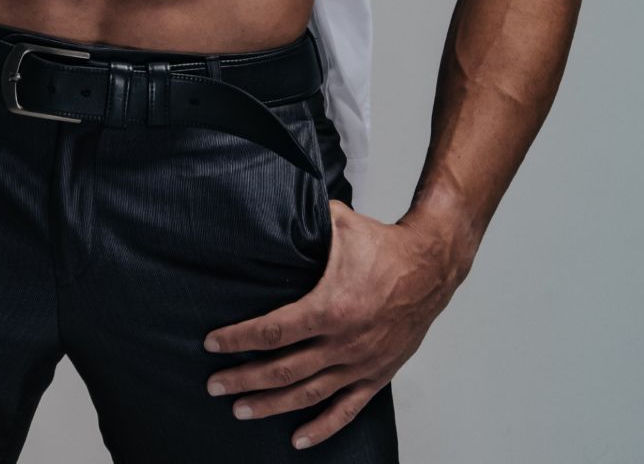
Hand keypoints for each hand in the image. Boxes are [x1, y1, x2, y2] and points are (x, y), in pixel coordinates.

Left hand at [202, 202, 462, 449]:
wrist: (431, 267)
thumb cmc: (382, 244)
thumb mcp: (338, 225)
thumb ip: (304, 223)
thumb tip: (269, 204)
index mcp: (330, 307)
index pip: (273, 331)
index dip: (238, 339)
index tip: (212, 343)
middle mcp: (344, 342)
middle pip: (283, 369)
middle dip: (244, 378)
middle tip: (214, 385)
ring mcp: (361, 363)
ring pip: (309, 394)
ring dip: (272, 405)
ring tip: (240, 410)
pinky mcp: (377, 374)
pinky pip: (347, 409)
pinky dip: (322, 427)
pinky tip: (298, 440)